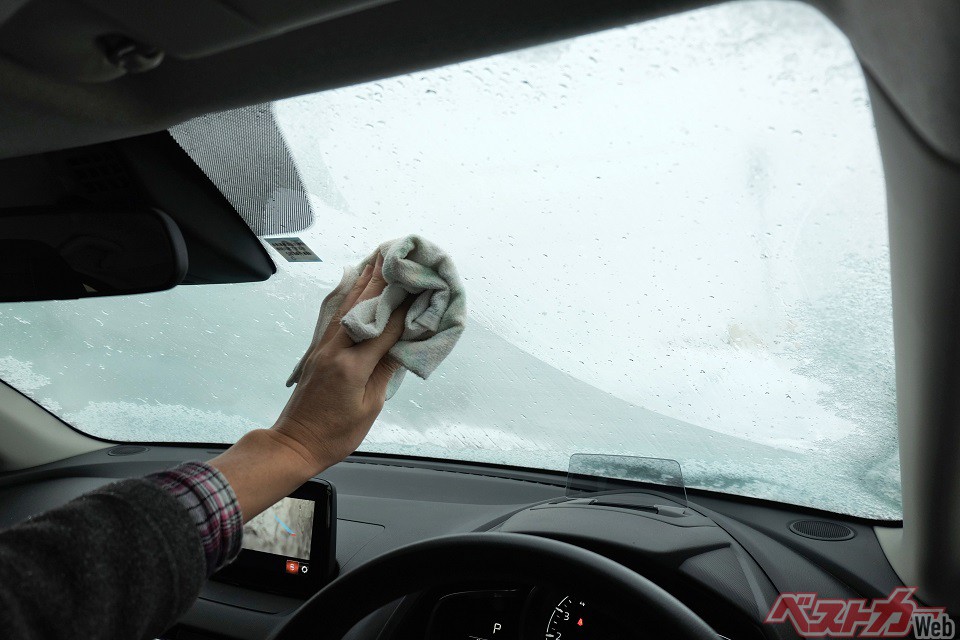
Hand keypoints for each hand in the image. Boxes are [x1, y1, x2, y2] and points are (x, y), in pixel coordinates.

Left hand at [270, 251, 409, 472]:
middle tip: (397, 255)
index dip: (405, 307)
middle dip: (382, 280)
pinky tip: (356, 285)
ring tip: (378, 259)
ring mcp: (324, 347)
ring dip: (364, 281)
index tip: (420, 285)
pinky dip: (350, 297)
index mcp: (353, 365)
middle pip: (363, 307)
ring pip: (347, 306)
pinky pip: (337, 316)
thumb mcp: (371, 405)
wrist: (296, 442)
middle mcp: (336, 349)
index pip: (385, 328)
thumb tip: (401, 342)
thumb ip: (386, 369)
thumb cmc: (337, 433)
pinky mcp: (318, 351)